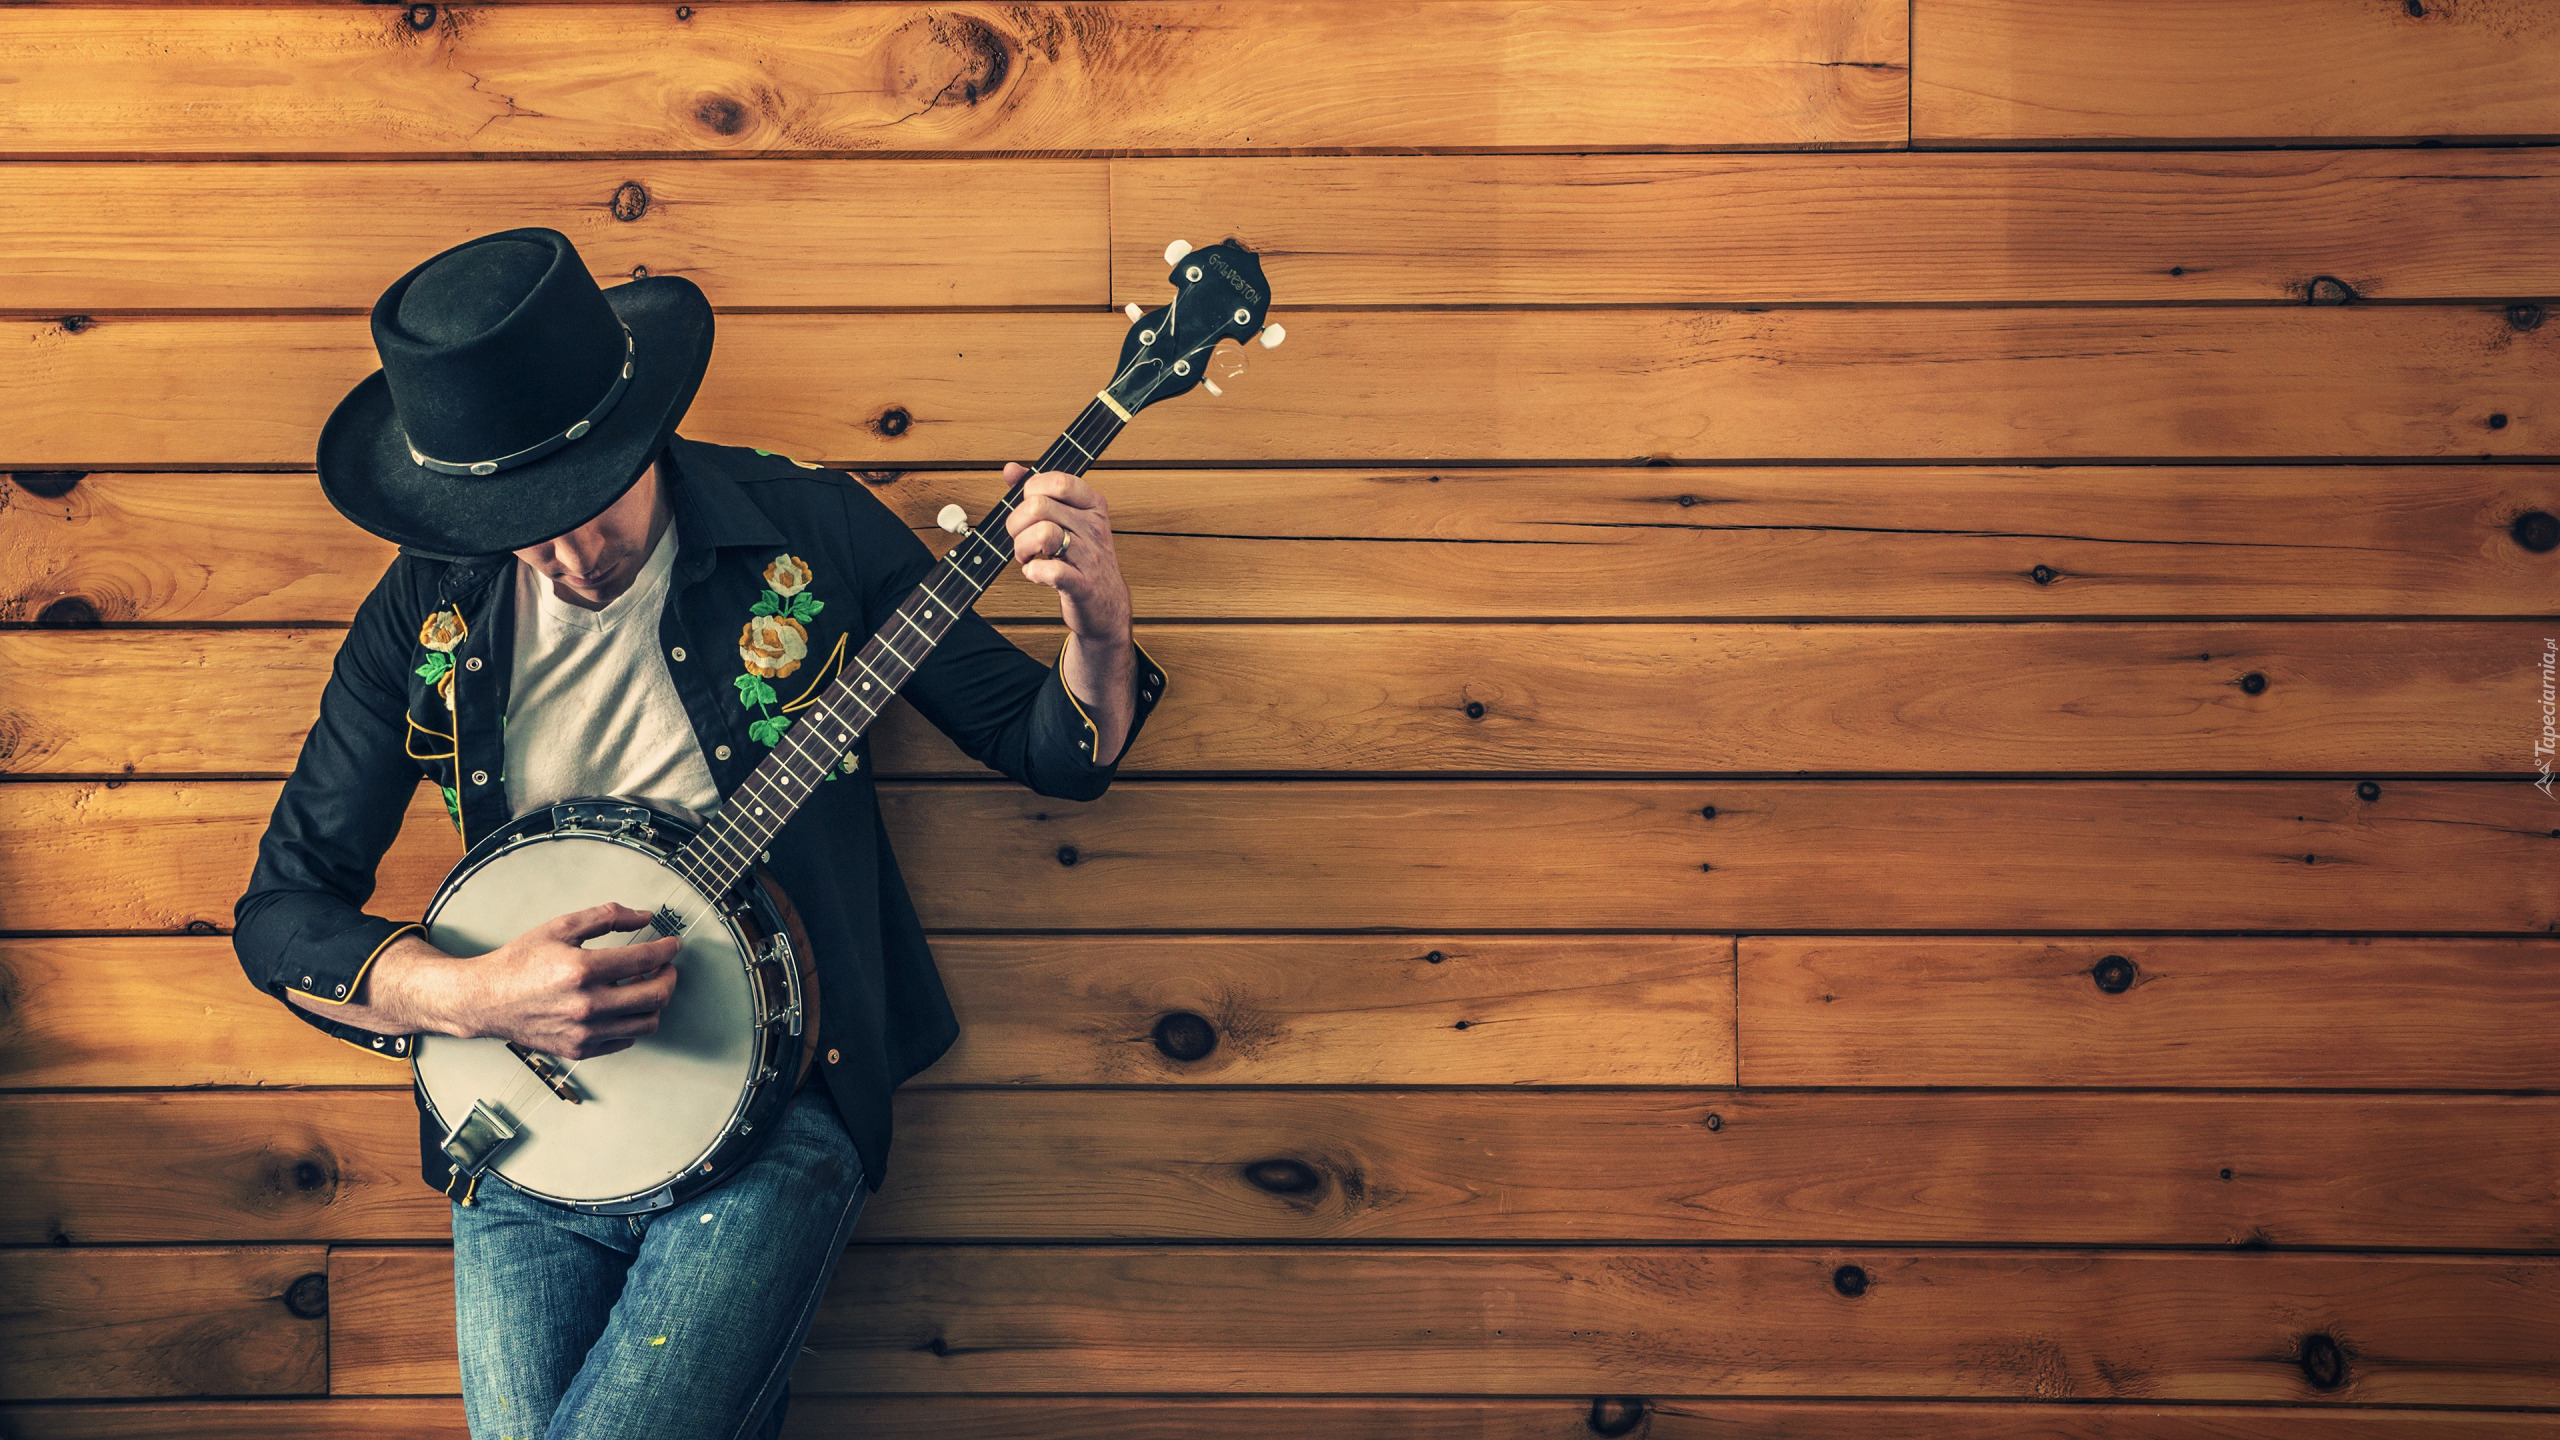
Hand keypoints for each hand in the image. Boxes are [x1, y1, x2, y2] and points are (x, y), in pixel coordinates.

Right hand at [298, 903, 682, 1058]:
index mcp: (581, 970)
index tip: (673, 945)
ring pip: (647, 1023)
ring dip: (656, 1002)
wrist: (485, 1000)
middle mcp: (586, 1005)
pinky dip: (633, 1022)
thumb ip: (606, 917)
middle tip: (666, 967)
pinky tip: (625, 1006)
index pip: (645, 960)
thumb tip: (645, 916)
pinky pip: (625, 1040)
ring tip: (647, 986)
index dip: (667, 950)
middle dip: (669, 977)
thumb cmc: (519, 962)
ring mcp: (584, 1032)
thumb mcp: (560, 927)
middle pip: (656, 995)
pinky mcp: (579, 1049)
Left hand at [1001, 462, 1130, 645]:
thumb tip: (1011, 470)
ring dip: (1022, 547)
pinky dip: (1033, 572)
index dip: (1031, 492)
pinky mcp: (1083, 586)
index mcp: (1092, 506)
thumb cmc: (1084, 558)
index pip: (1058, 481)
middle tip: (1021, 538)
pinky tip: (1035, 573)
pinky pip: (1051, 570)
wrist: (1107, 604)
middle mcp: (1093, 527)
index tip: (1028, 508)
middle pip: (1039, 506)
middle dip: (1017, 524)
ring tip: (1027, 555)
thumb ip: (1040, 492)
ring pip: (1043, 534)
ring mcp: (1090, 557)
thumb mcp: (1070, 519)